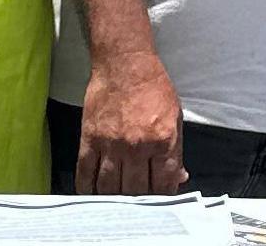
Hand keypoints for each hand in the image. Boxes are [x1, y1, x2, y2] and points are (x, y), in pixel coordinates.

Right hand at [79, 53, 188, 194]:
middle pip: (137, 190)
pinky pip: (85, 172)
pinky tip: (91, 195)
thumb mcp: (175, 116)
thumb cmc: (153, 87)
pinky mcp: (90, 139)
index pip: (164, 183)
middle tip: (139, 203)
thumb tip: (179, 176)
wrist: (124, 63)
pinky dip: (87, 188)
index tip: (161, 201)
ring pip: (111, 187)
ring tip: (118, 202)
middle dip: (140, 200)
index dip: (163, 196)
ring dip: (115, 199)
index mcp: (163, 140)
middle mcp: (137, 147)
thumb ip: (176, 150)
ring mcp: (111, 145)